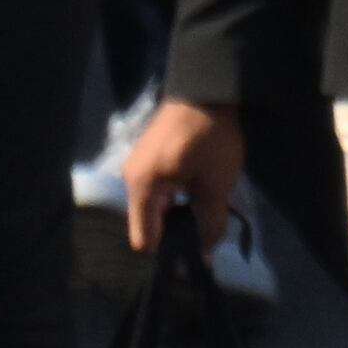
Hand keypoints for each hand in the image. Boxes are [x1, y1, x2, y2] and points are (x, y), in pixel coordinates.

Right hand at [121, 95, 242, 257]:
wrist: (206, 87)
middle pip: (148, 224)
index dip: (166, 254)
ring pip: (154, 206)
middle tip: (202, 237)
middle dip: (173, 234)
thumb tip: (207, 255)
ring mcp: (138, 165)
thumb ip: (210, 224)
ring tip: (202, 215)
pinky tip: (195, 193)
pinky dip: (174, 197)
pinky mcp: (149, 155)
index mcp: (141, 188)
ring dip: (177, 214)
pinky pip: (157, 189)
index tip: (189, 259)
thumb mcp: (215, 186)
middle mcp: (131, 179)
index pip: (144, 240)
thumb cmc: (209, 139)